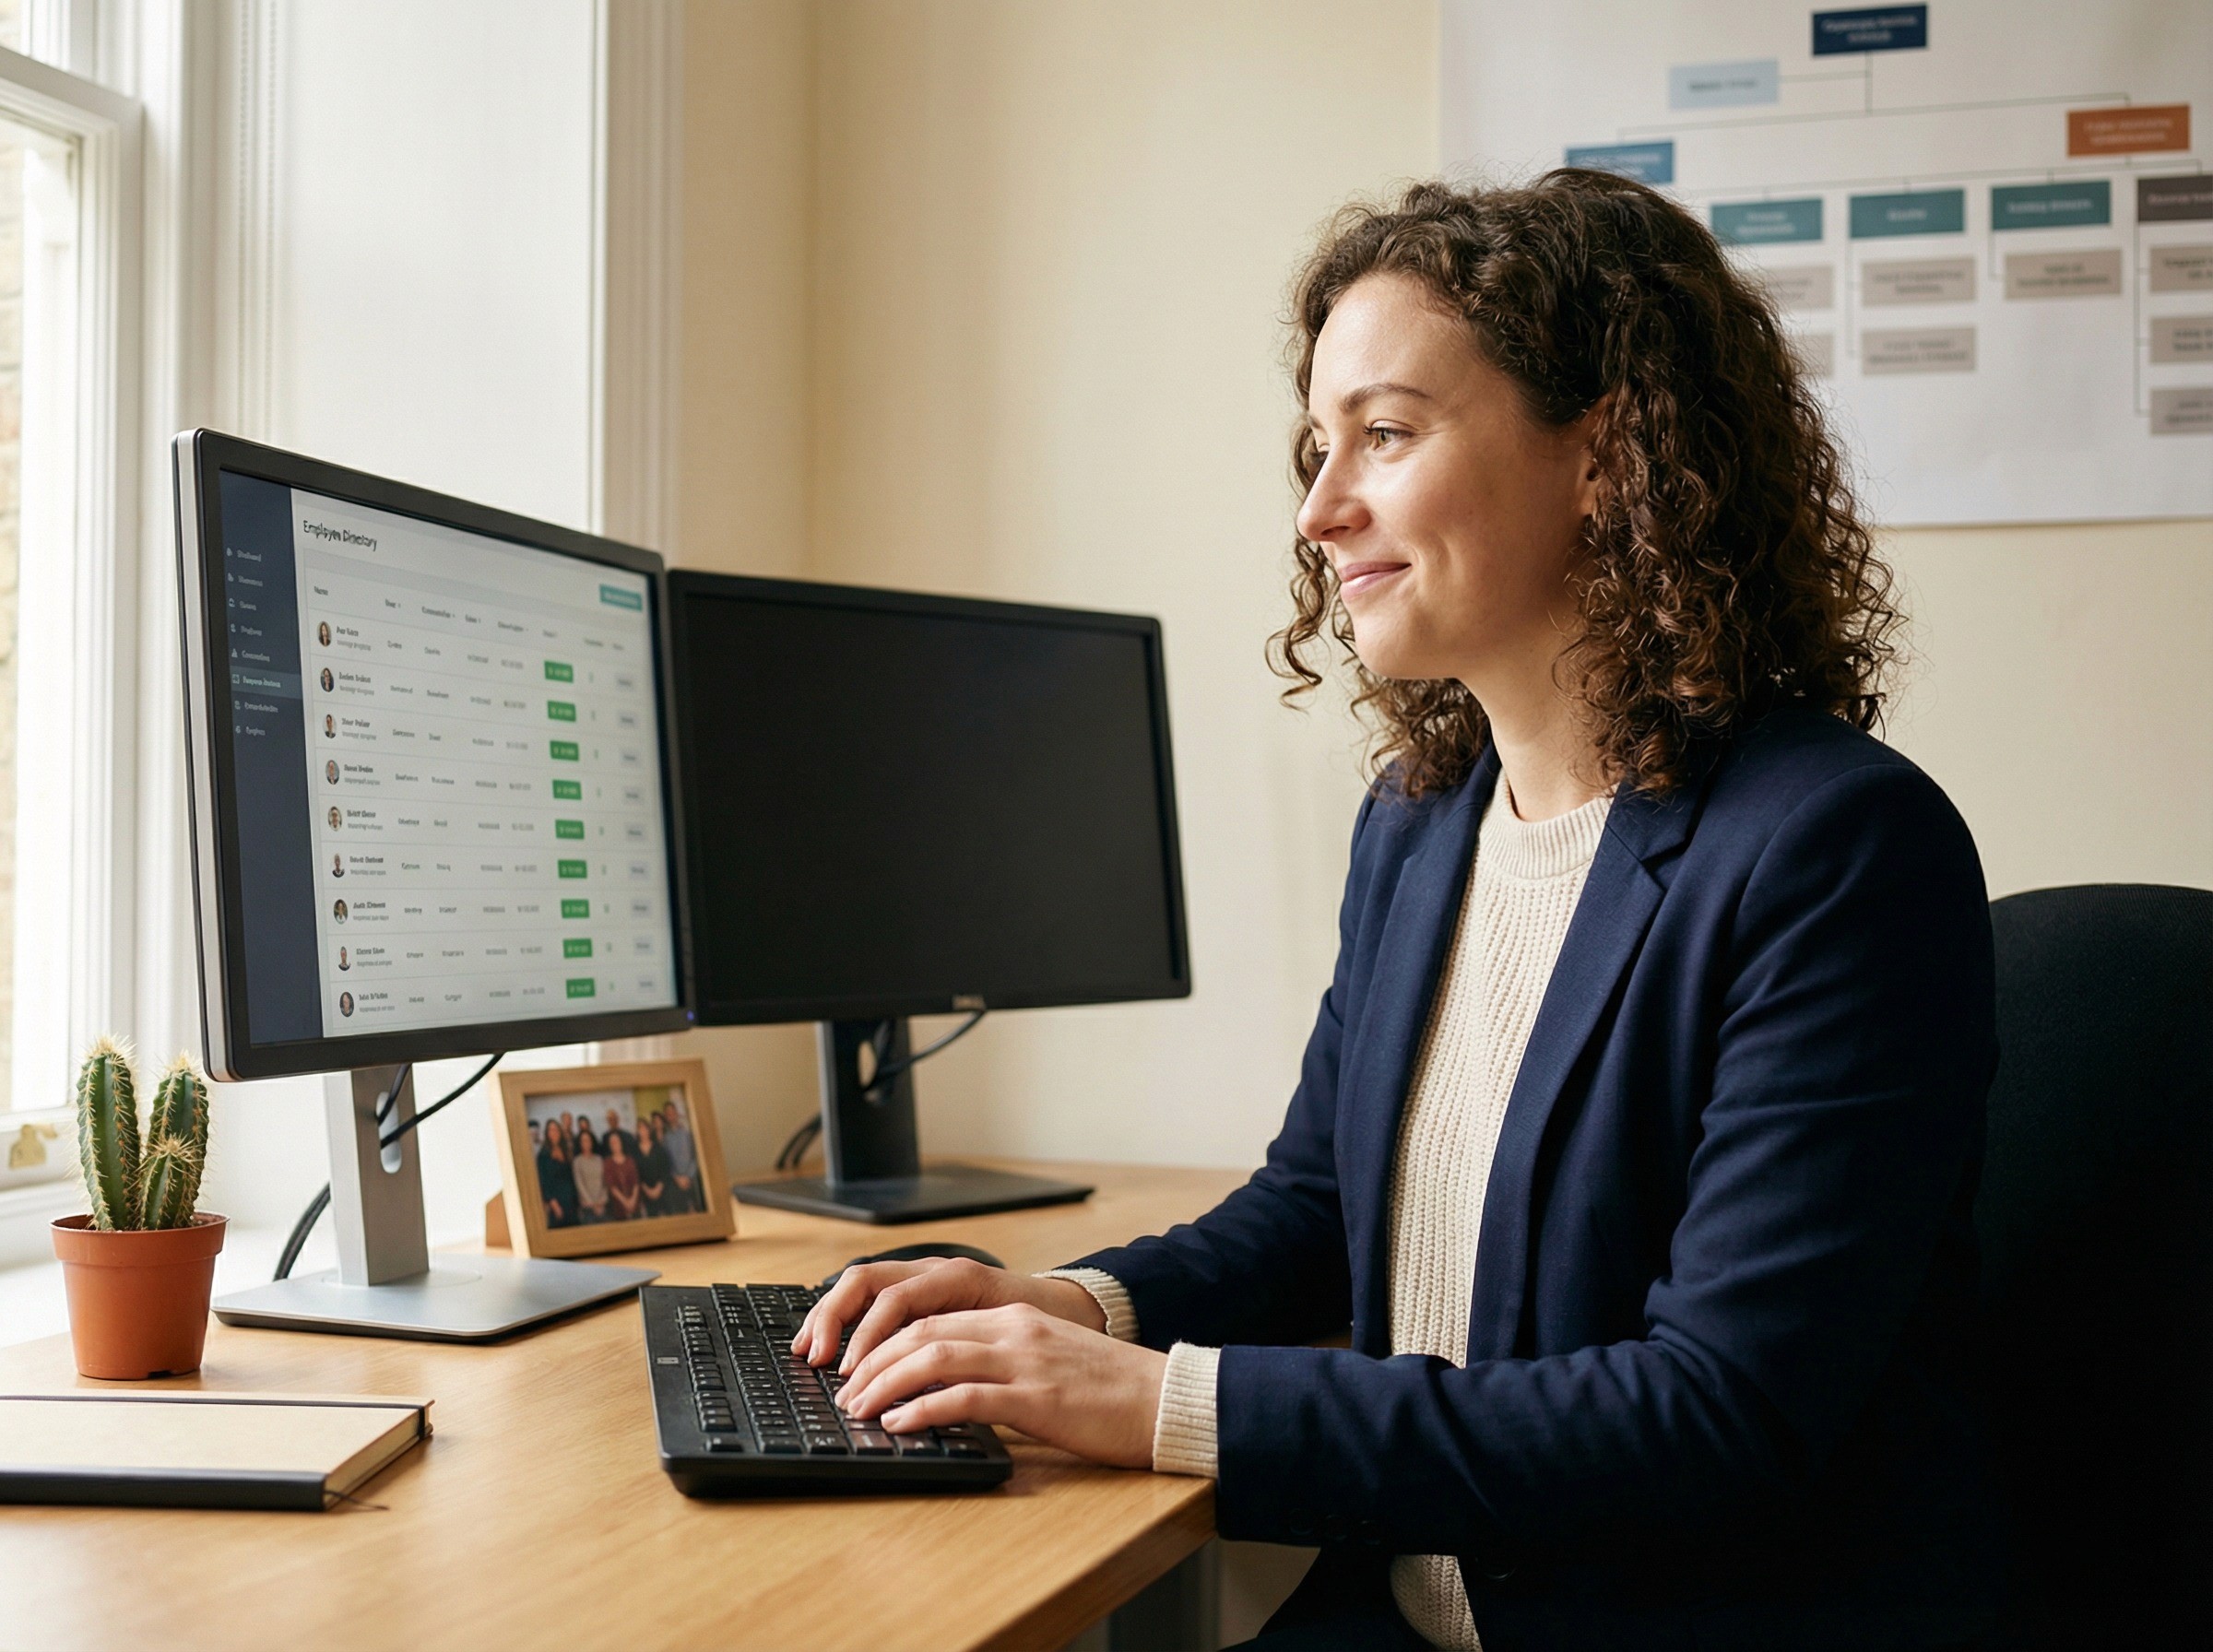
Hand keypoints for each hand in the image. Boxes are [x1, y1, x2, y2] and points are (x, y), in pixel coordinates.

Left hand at [836, 1302, 1166, 1468]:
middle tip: (844, 1393)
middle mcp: (1013, 1330)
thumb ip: (1002, 1367)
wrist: (1165, 1400)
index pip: (930, 1318)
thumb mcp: (1049, 1364)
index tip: (855, 1369)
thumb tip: (945, 1394)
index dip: (883, 1343)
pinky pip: (964, 1396)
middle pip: (920, 1332)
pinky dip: (922, 1409)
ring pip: (932, 1356)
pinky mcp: (1036, 1396)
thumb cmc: (1111, 1393)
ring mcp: (1024, 1360)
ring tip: (859, 1409)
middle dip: (871, 1362)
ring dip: (884, 1383)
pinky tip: (900, 1425)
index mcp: (1014, 1319)